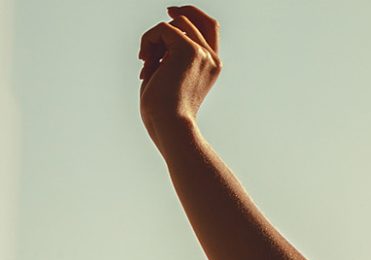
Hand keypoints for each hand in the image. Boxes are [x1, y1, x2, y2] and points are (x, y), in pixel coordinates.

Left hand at [138, 6, 221, 140]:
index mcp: (211, 66)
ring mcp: (203, 53)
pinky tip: (145, 62)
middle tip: (153, 38)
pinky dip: (147, 41)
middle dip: (168, 23)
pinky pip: (161, 29)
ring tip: (147, 62)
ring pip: (176, 22)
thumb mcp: (168, 77)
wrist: (170, 124)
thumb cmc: (163, 110)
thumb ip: (169, 56)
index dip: (192, 13)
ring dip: (154, 38)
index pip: (210, 27)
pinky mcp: (189, 50)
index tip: (171, 11)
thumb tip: (158, 37)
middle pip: (193, 19)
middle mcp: (211, 58)